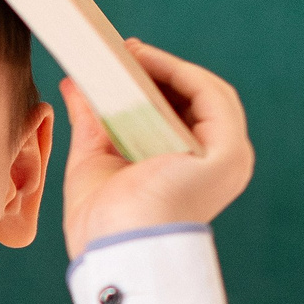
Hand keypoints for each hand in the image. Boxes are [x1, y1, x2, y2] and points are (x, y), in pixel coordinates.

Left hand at [60, 42, 254, 254]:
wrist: (114, 252)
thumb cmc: (103, 224)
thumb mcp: (94, 160)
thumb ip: (91, 121)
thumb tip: (74, 84)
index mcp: (191, 172)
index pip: (180, 115)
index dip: (153, 84)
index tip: (119, 62)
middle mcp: (216, 165)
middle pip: (195, 102)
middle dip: (159, 72)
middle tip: (122, 51)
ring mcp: (228, 158)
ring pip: (206, 94)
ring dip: (167, 67)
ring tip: (129, 51)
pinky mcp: (228, 152)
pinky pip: (210, 96)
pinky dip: (179, 73)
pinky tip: (147, 61)